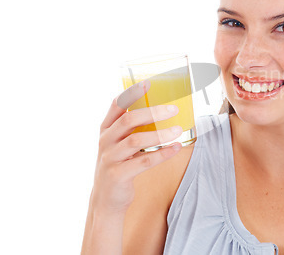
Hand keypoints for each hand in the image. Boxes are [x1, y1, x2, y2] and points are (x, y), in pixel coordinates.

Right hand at [89, 80, 182, 214]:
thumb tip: (164, 110)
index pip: (117, 105)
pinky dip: (162, 154)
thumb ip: (133, 128)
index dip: (132, 93)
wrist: (106, 199)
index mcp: (106, 129)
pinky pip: (144, 162)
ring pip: (136, 141)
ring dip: (160, 134)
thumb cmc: (119, 165)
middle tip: (173, 109)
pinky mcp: (118, 175)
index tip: (148, 83)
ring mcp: (109, 158)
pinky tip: (176, 148)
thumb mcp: (120, 143)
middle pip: (129, 120)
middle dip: (152, 112)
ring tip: (178, 130)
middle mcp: (105, 140)